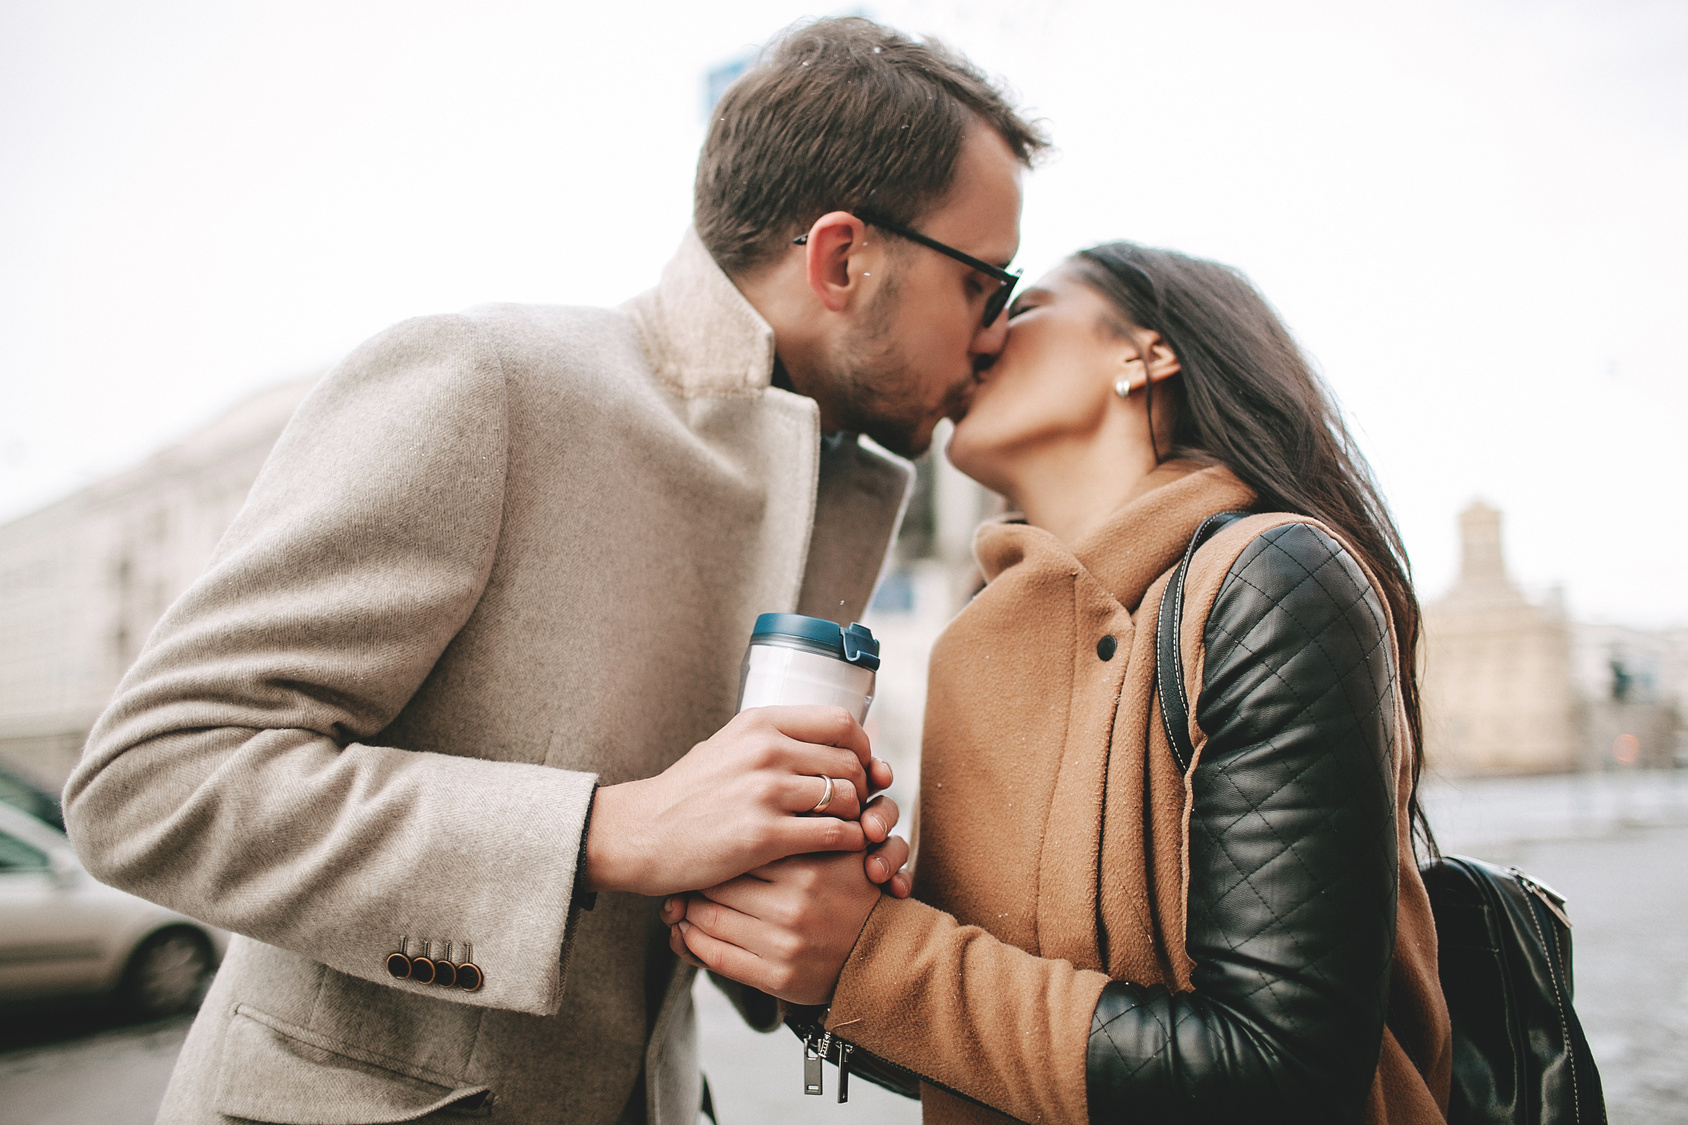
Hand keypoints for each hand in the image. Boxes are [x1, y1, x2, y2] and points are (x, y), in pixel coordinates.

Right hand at [583, 706, 892, 896]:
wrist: (641, 833)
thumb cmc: (686, 794)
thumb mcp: (727, 746)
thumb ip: (771, 739)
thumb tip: (821, 739)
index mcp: (760, 724)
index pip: (840, 721)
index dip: (862, 746)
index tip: (862, 765)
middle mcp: (766, 751)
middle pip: (850, 761)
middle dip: (864, 785)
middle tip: (859, 804)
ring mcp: (765, 793)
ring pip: (847, 797)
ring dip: (858, 816)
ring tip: (850, 827)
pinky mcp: (764, 835)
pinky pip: (833, 833)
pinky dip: (849, 841)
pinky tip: (843, 848)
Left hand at [659, 833, 911, 1005]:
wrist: (883, 954)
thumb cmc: (852, 893)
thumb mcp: (838, 849)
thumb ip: (802, 826)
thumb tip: (748, 805)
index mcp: (808, 864)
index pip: (740, 847)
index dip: (715, 846)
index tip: (701, 846)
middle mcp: (796, 904)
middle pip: (718, 882)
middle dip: (694, 879)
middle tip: (681, 874)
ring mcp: (786, 943)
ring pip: (708, 920)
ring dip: (684, 912)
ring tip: (677, 903)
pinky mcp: (778, 977)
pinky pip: (715, 957)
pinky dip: (690, 944)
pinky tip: (683, 933)